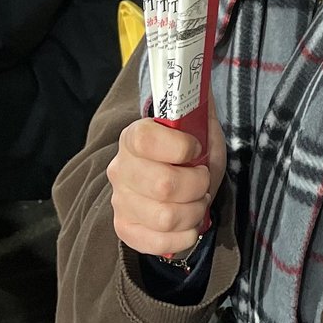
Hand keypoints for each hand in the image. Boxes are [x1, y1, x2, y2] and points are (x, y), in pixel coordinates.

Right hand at [109, 115, 225, 257]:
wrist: (174, 184)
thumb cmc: (188, 153)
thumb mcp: (198, 127)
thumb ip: (198, 106)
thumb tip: (201, 79)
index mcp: (134, 137)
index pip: (146, 139)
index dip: (180, 147)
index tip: (196, 148)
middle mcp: (121, 169)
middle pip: (164, 185)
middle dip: (197, 185)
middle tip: (202, 181)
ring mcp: (120, 201)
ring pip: (166, 217)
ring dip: (194, 211)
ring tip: (197, 202)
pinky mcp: (125, 229)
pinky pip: (157, 243)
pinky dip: (183, 237)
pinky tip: (188, 225)